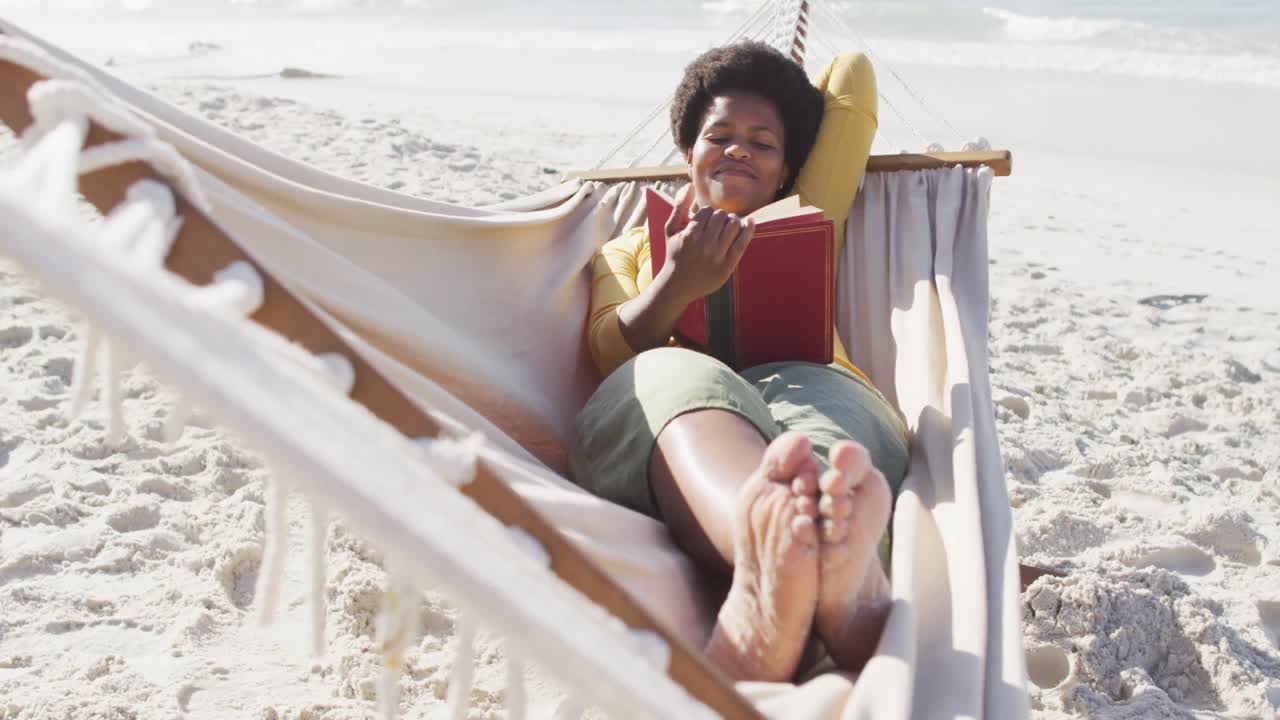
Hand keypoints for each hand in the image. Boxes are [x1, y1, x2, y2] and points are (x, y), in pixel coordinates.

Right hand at [661, 184, 754, 303]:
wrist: (678, 285)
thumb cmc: (675, 254)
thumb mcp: (670, 229)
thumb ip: (679, 206)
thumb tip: (689, 185)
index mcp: (689, 235)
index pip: (708, 210)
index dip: (708, 213)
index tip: (705, 222)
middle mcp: (704, 245)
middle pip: (721, 216)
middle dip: (721, 217)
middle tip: (717, 225)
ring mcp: (717, 256)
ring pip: (734, 225)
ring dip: (733, 221)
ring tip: (728, 226)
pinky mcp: (727, 266)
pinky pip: (743, 242)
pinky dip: (749, 228)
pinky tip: (750, 222)